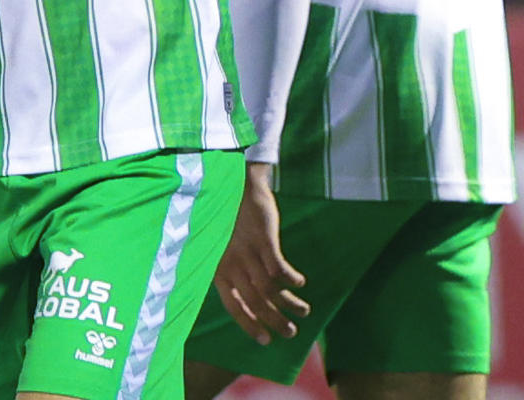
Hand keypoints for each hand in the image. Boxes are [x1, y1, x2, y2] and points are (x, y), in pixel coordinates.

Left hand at [212, 163, 308, 344]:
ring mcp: (248, 252)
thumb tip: (248, 294)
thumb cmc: (229, 217)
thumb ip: (233, 270)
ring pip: (270, 288)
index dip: (250, 325)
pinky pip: (279, 267)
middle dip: (275, 320)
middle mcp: (232, 265)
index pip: (234, 306)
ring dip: (289, 303)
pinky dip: (290, 278)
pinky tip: (301, 283)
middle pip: (256, 301)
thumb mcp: (223, 247)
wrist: (235, 183)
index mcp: (219, 270)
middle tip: (291, 333)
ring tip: (304, 310)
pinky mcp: (263, 239)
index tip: (266, 340)